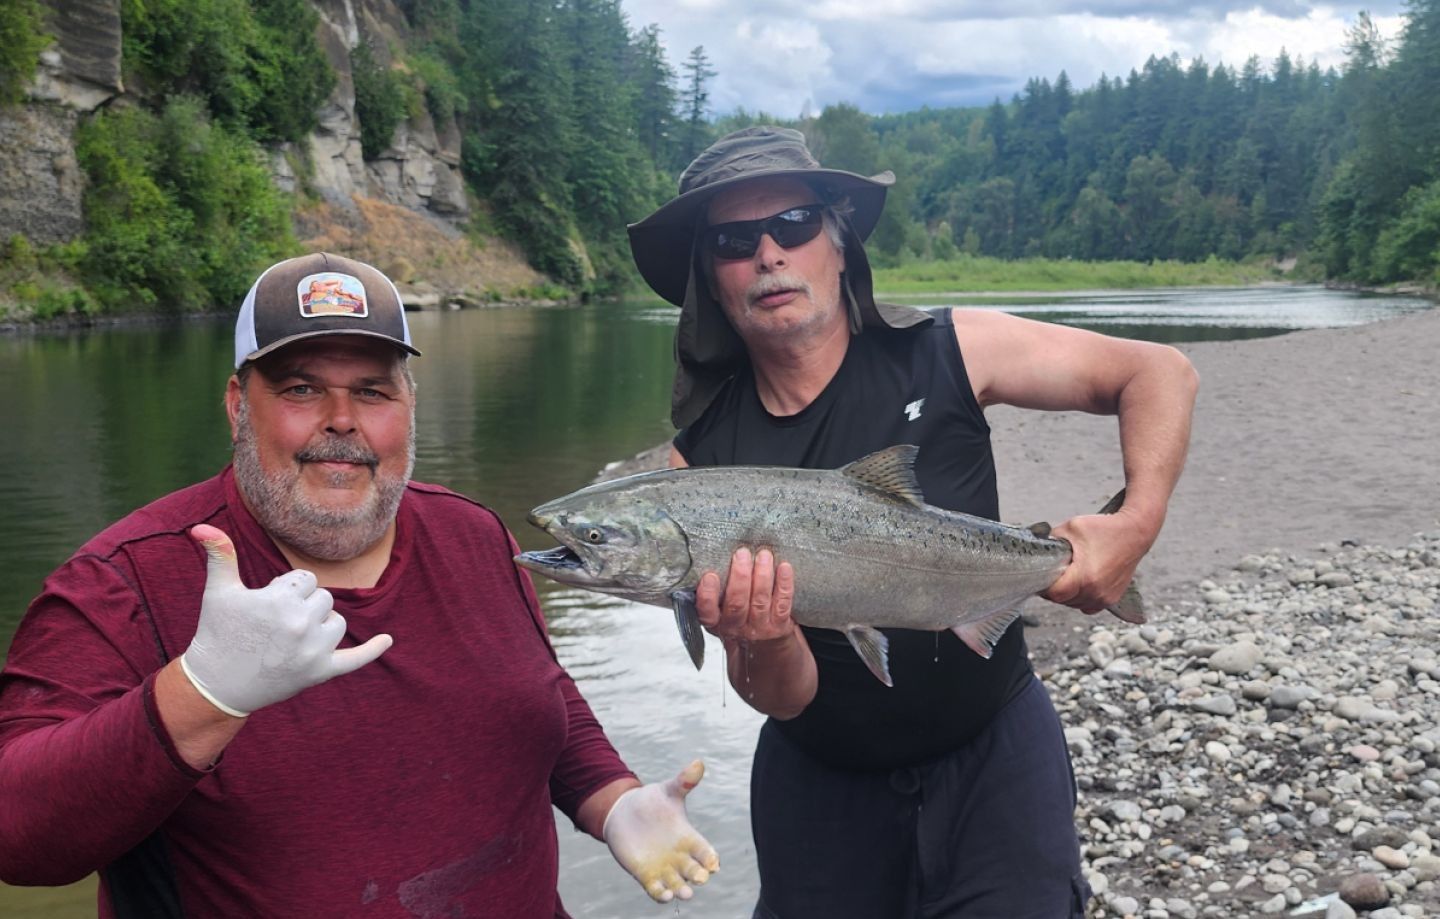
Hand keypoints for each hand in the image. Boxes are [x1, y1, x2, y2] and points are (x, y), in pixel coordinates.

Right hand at [179, 524, 392, 716]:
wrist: (216, 686)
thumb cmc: (217, 633)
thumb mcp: (218, 592)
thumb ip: (220, 555)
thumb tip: (201, 527)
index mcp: (280, 600)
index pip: (305, 580)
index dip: (286, 590)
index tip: (265, 608)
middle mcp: (301, 625)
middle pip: (323, 599)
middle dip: (303, 606)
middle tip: (274, 626)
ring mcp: (313, 651)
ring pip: (336, 622)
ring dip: (321, 626)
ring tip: (291, 638)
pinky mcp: (320, 673)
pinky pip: (354, 660)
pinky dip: (371, 651)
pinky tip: (387, 641)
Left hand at [603, 760, 719, 902]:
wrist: (624, 812)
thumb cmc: (652, 801)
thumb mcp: (668, 791)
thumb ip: (683, 781)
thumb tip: (698, 763)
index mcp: (688, 837)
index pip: (705, 852)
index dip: (711, 858)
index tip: (714, 863)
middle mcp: (679, 856)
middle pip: (694, 872)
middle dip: (698, 877)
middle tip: (700, 878)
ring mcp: (663, 867)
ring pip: (677, 885)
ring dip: (682, 891)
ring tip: (685, 893)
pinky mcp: (645, 874)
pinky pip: (656, 889)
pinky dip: (660, 894)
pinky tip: (663, 895)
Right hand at [696, 547, 796, 643]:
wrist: (763, 645)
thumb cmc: (739, 619)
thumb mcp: (720, 611)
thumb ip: (715, 592)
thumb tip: (711, 560)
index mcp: (717, 621)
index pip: (707, 612)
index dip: (707, 595)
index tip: (710, 576)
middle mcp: (736, 627)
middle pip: (737, 603)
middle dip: (740, 576)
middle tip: (742, 554)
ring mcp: (759, 627)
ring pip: (760, 601)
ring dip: (762, 576)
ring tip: (764, 556)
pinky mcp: (779, 625)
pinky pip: (782, 604)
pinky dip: (784, 584)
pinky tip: (784, 567)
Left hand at [1041, 509, 1154, 613]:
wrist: (1136, 531)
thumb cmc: (1105, 528)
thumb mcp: (1072, 527)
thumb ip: (1051, 539)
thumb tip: (1037, 547)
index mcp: (1085, 577)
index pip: (1055, 594)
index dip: (1044, 586)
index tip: (1041, 575)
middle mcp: (1097, 592)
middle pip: (1063, 601)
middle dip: (1055, 589)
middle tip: (1053, 572)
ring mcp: (1106, 598)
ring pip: (1075, 604)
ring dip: (1068, 595)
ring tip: (1068, 576)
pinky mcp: (1112, 598)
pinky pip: (1089, 606)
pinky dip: (1081, 598)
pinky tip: (1080, 583)